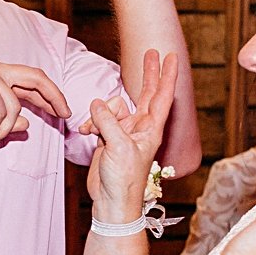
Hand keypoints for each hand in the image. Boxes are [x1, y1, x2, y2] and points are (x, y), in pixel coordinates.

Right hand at [0, 62, 70, 148]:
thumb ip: (6, 121)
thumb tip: (27, 124)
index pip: (33, 82)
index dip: (51, 95)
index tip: (62, 112)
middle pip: (37, 78)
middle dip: (55, 96)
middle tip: (65, 115)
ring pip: (15, 108)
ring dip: (1, 130)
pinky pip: (1, 111)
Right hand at [82, 50, 177, 220]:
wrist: (111, 203)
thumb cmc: (123, 180)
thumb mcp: (118, 146)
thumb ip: (108, 121)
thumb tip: (97, 104)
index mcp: (151, 130)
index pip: (163, 96)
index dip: (167, 75)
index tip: (171, 57)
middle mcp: (140, 128)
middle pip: (146, 93)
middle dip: (148, 73)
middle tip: (151, 52)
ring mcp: (124, 132)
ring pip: (113, 107)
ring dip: (100, 112)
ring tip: (91, 128)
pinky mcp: (109, 139)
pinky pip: (99, 119)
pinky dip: (91, 122)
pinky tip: (85, 131)